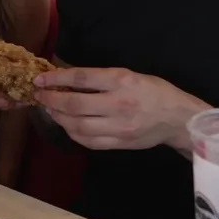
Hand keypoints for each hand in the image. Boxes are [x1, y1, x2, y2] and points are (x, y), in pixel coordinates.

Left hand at [32, 68, 208, 150]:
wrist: (178, 119)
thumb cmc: (155, 91)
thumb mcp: (130, 74)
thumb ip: (102, 78)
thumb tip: (70, 79)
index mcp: (122, 81)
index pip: (81, 78)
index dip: (57, 78)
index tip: (41, 79)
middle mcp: (119, 104)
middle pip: (75, 104)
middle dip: (52, 100)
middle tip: (40, 96)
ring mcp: (119, 127)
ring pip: (78, 126)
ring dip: (59, 118)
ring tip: (51, 110)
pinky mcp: (119, 143)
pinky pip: (88, 141)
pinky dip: (73, 133)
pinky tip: (67, 125)